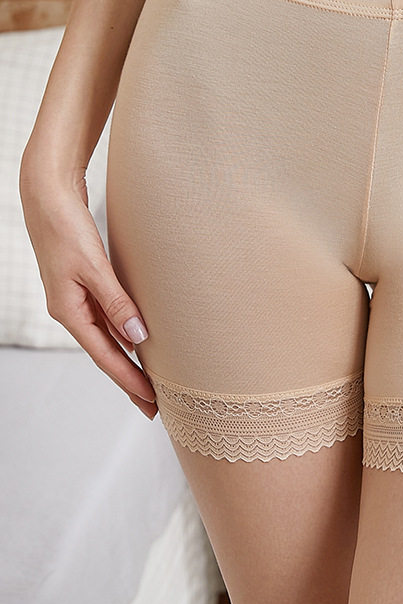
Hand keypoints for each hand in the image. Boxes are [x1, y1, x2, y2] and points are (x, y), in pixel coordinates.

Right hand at [18, 146, 157, 418]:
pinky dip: (123, 332)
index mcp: (69, 312)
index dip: (128, 379)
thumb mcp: (94, 267)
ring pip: (107, 336)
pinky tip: (136, 340)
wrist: (48, 197)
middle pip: (106, 353)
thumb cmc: (67, 228)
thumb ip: (117, 303)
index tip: (151, 400)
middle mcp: (72, 310)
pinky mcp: (84, 283)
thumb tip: (138, 338)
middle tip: (154, 406)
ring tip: (151, 379)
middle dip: (129, 379)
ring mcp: (76, 298)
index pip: (105, 356)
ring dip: (128, 358)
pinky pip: (107, 317)